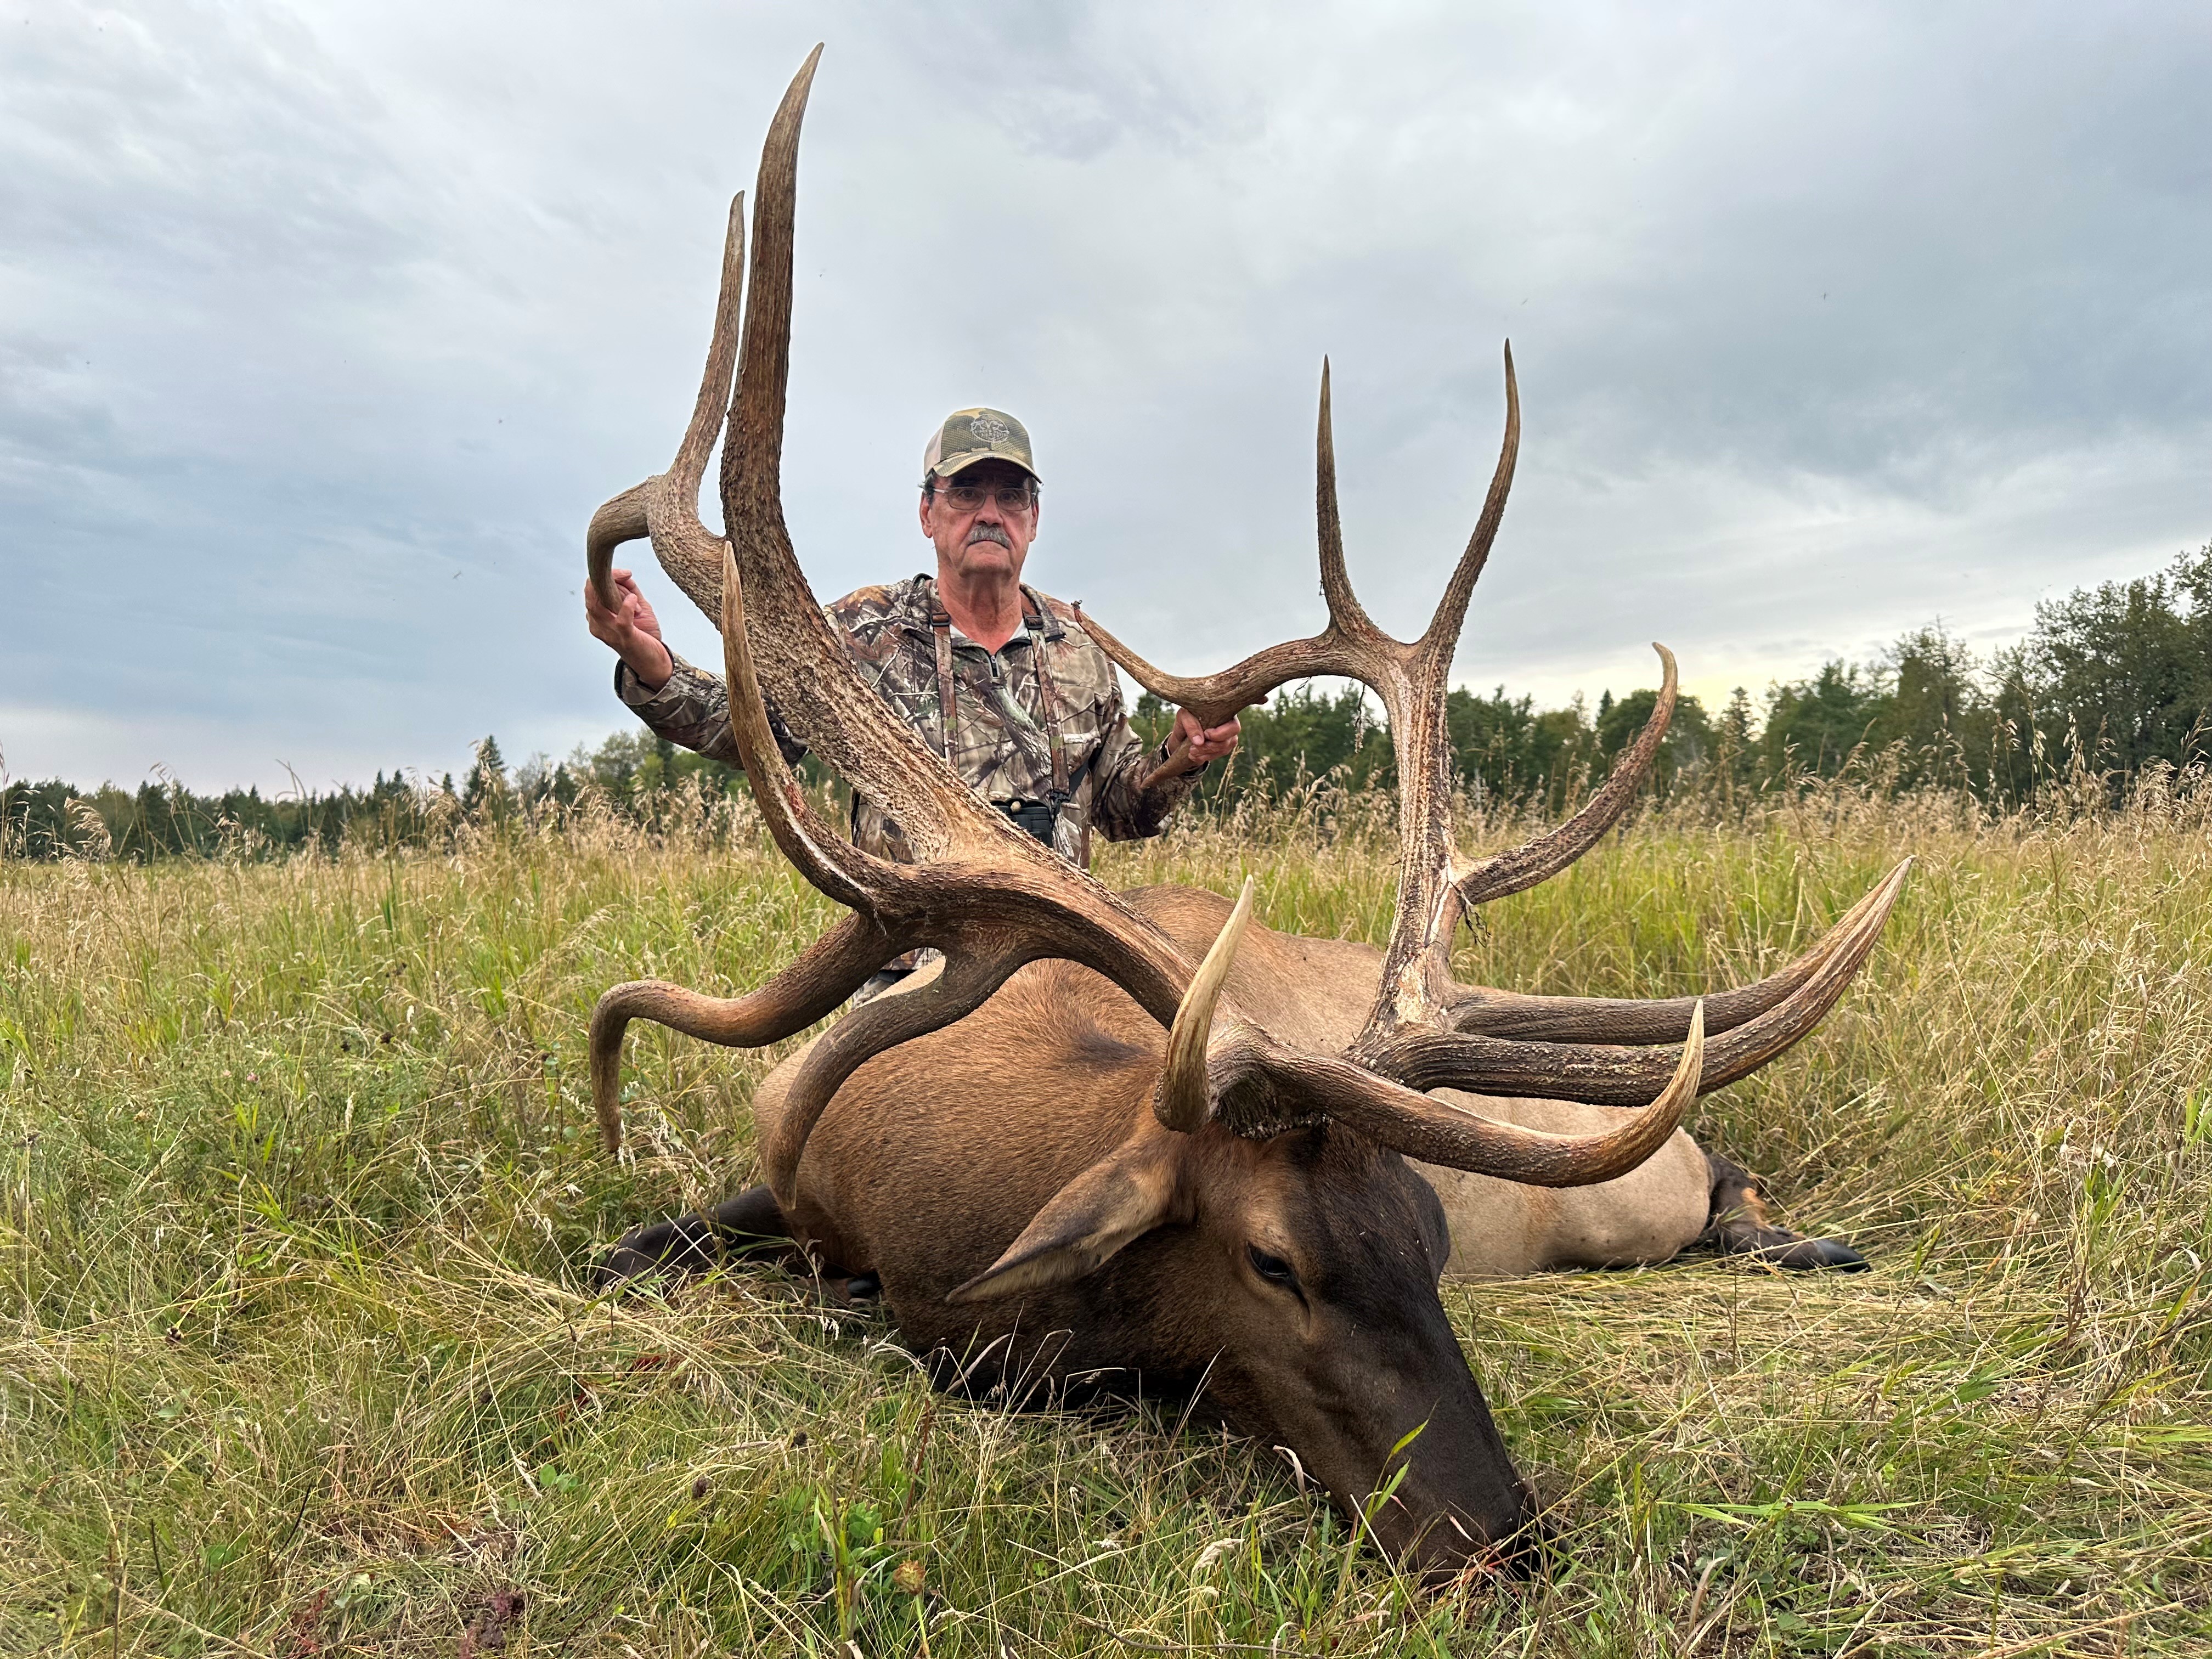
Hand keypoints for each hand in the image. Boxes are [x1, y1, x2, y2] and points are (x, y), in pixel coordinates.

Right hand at [585, 566, 673, 690]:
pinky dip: (626, 607)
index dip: (603, 577)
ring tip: (628, 585)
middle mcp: (599, 626)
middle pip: (590, 597)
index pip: (591, 592)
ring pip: (598, 607)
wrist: (654, 662)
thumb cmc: (644, 636)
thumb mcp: (637, 608)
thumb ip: (630, 590)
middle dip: (605, 579)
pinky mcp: (625, 638)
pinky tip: (633, 600)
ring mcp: (610, 633)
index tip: (622, 572)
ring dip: (615, 592)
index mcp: (598, 618)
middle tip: (623, 573)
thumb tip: (625, 574)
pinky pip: (620, 621)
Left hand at [1172, 706, 1240, 766]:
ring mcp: (1229, 737)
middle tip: (1193, 748)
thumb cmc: (1187, 716)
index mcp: (1226, 713)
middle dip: (1210, 747)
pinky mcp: (1224, 746)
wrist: (1185, 726)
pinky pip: (1218, 754)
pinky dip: (1205, 757)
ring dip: (1206, 753)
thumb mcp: (1185, 717)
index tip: (1205, 734)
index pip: (1233, 727)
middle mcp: (1231, 725)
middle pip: (1228, 741)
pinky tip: (1193, 755)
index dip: (1220, 734)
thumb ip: (1191, 726)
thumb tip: (1199, 742)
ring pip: (1223, 750)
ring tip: (1191, 752)